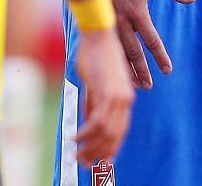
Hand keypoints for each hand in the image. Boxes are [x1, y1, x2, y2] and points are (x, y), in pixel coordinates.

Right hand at [71, 25, 134, 164]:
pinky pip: (97, 122)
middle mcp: (125, 100)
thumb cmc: (95, 55)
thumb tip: (88, 123)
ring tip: (77, 155)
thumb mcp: (96, 84)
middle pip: (114, 136)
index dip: (110, 148)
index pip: (120, 131)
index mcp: (125, 98)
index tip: (101, 161)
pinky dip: (86, 134)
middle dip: (99, 153)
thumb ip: (94, 104)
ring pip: (106, 133)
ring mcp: (118, 98)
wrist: (98, 35)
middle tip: (85, 164)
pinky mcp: (107, 93)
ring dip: (91, 147)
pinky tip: (76, 139)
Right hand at [104, 0, 194, 87]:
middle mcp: (122, 21)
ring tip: (134, 84)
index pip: (152, 40)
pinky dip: (113, 60)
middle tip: (149, 85)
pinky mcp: (99, 23)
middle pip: (134, 52)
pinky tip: (117, 70)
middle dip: (142, 70)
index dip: (160, 56)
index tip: (167, 70)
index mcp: (138, 12)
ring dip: (126, 69)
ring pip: (118, 52)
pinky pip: (107, 46)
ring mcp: (108, 23)